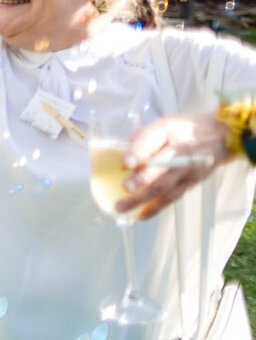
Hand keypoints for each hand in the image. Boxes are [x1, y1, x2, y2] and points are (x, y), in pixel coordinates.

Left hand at [116, 112, 231, 219]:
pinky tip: (140, 215)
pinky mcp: (190, 184)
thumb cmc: (184, 129)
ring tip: (121, 207)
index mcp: (168, 132)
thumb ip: (140, 138)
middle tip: (125, 187)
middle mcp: (179, 153)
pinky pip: (171, 198)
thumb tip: (120, 156)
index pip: (151, 140)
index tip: (124, 163)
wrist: (219, 137)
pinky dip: (155, 208)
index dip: (137, 152)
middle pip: (160, 168)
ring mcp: (186, 171)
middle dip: (142, 180)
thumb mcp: (162, 124)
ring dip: (141, 199)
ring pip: (163, 188)